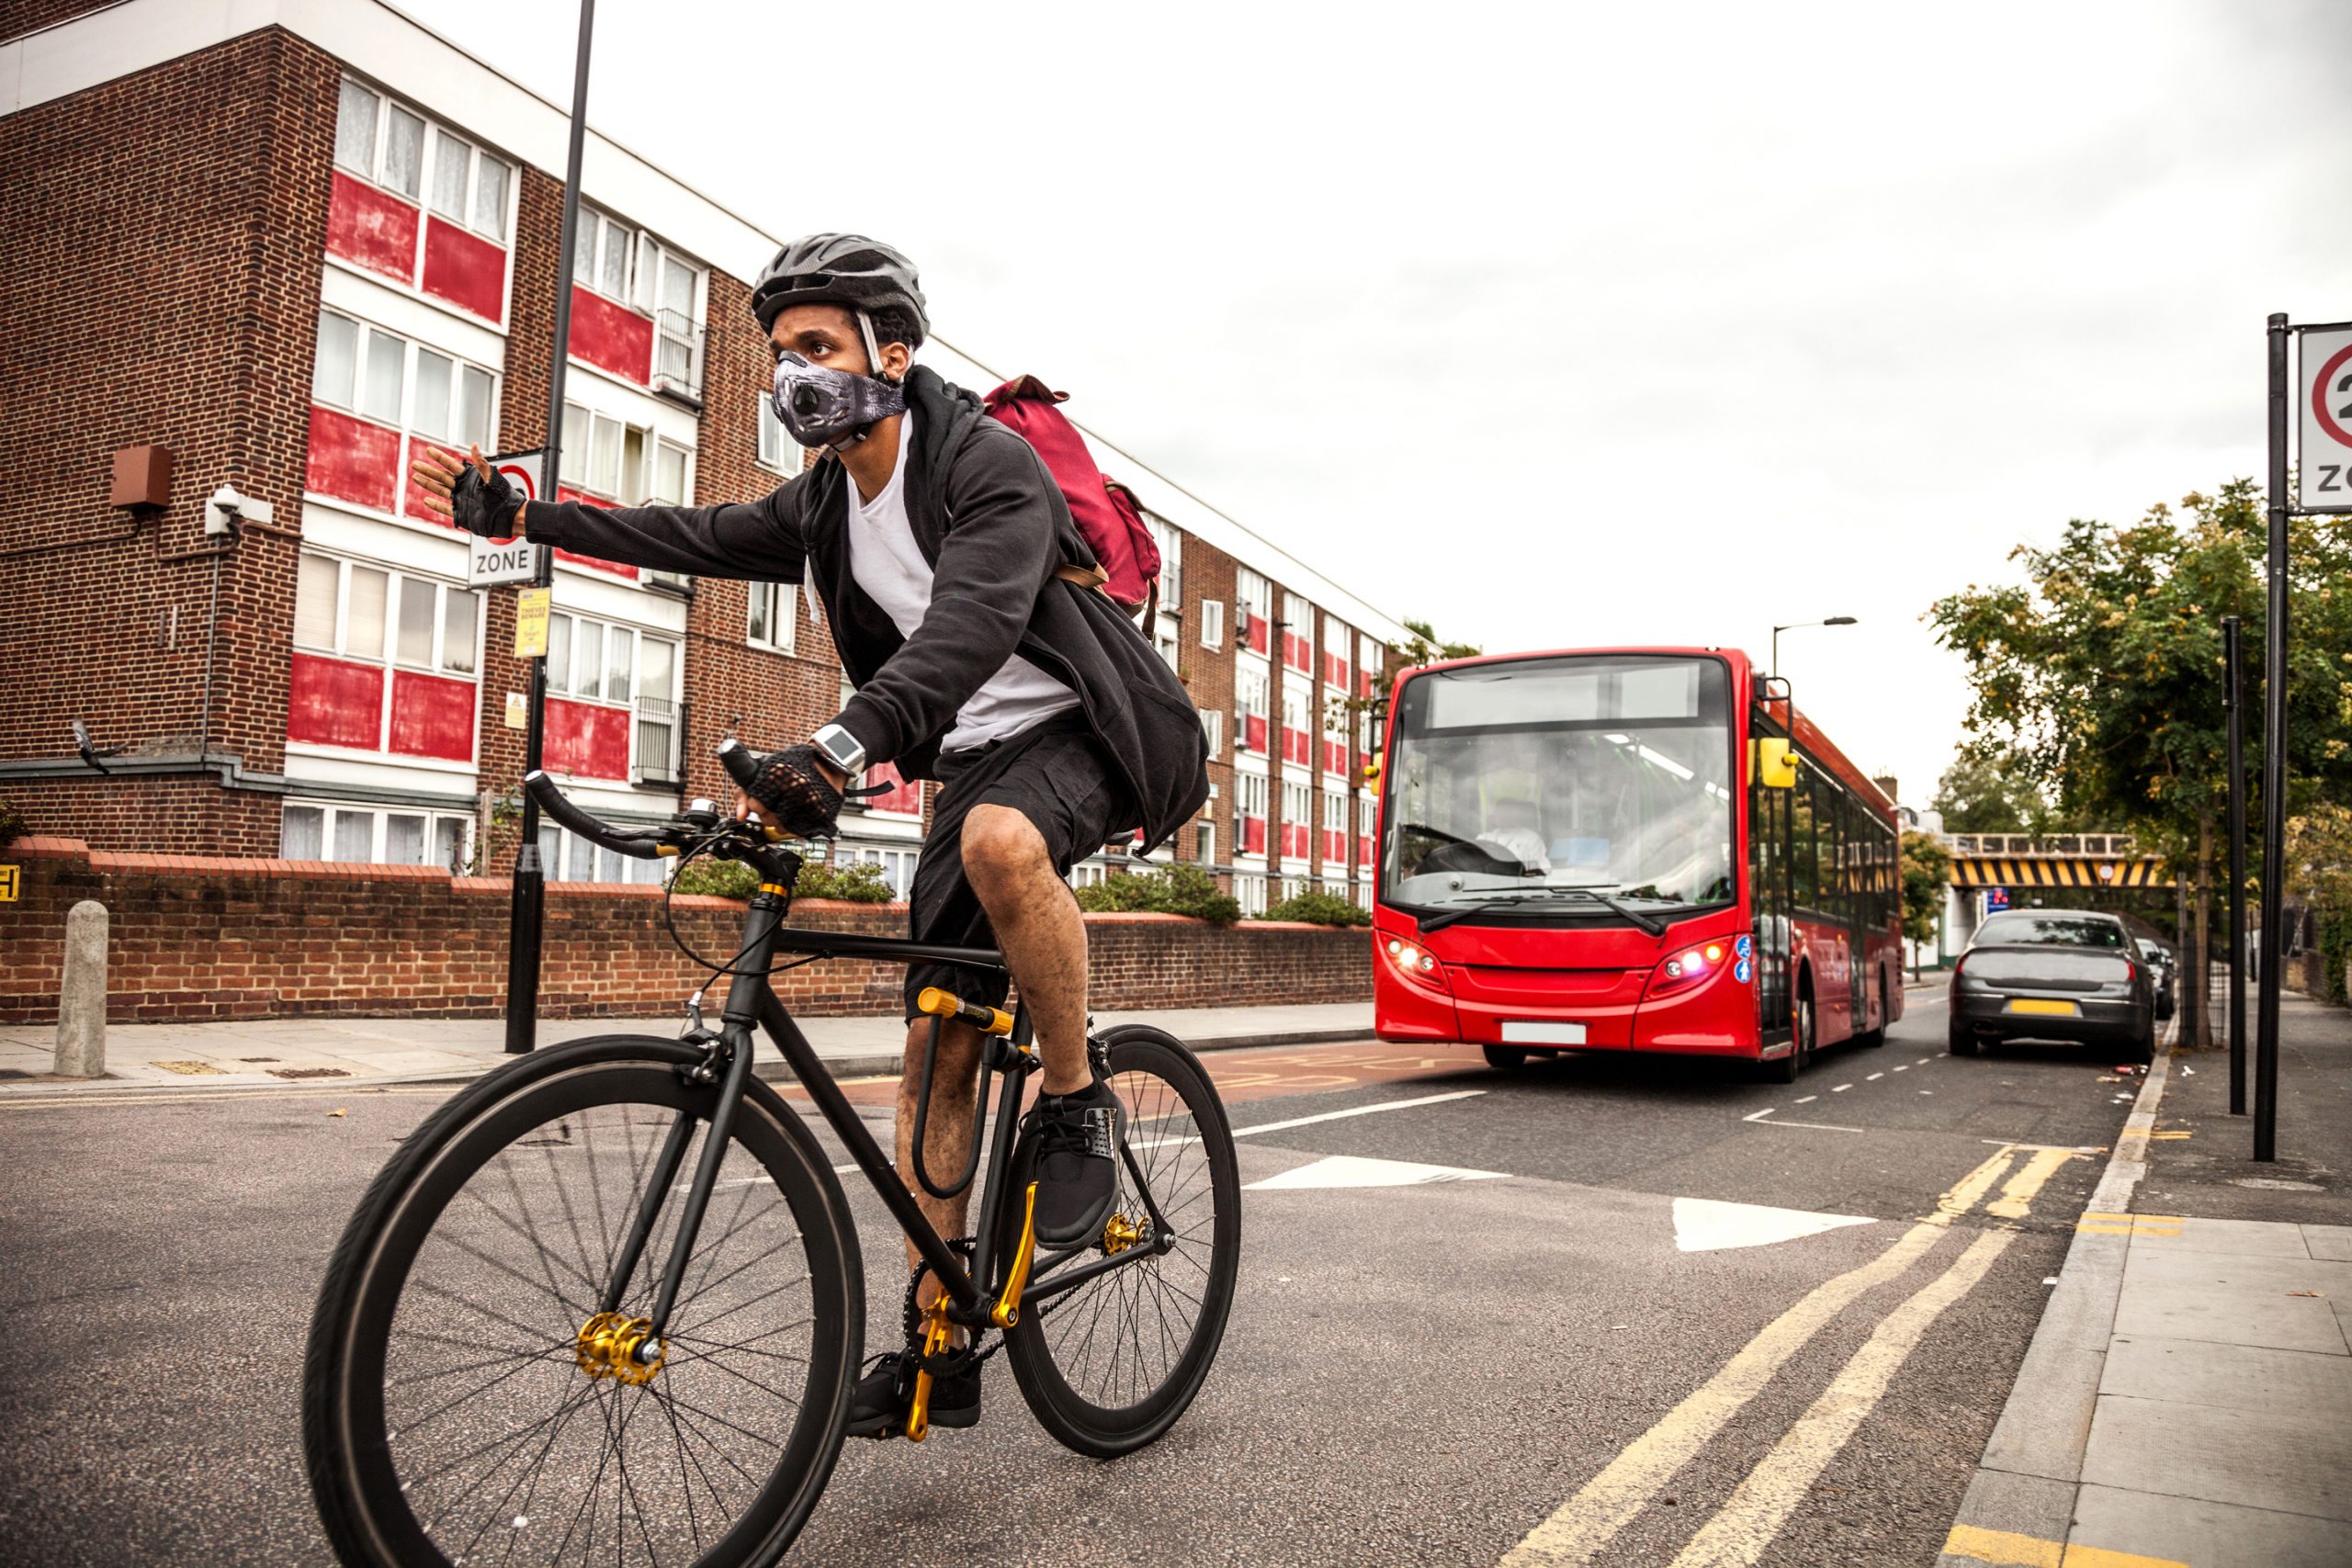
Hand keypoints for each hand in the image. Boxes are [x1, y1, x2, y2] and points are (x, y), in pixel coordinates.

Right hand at [411, 444, 524, 537]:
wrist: (507, 516)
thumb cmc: (502, 495)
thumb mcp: (490, 477)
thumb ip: (481, 463)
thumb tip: (474, 444)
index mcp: (470, 477)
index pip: (451, 465)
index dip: (440, 458)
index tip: (429, 450)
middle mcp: (464, 487)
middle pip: (442, 477)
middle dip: (428, 470)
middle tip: (414, 463)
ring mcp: (461, 500)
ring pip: (440, 490)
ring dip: (428, 484)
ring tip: (415, 477)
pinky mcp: (462, 513)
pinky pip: (445, 508)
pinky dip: (436, 505)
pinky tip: (425, 499)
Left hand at [720, 743, 844, 839]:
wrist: (828, 764)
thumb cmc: (794, 766)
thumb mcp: (765, 770)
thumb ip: (746, 792)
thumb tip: (740, 816)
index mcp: (776, 775)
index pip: (755, 805)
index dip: (755, 805)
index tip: (760, 800)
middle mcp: (792, 788)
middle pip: (767, 819)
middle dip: (767, 814)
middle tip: (775, 803)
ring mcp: (807, 802)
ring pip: (781, 827)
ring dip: (780, 821)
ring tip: (786, 807)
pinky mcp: (819, 813)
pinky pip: (797, 830)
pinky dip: (794, 825)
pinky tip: (797, 813)